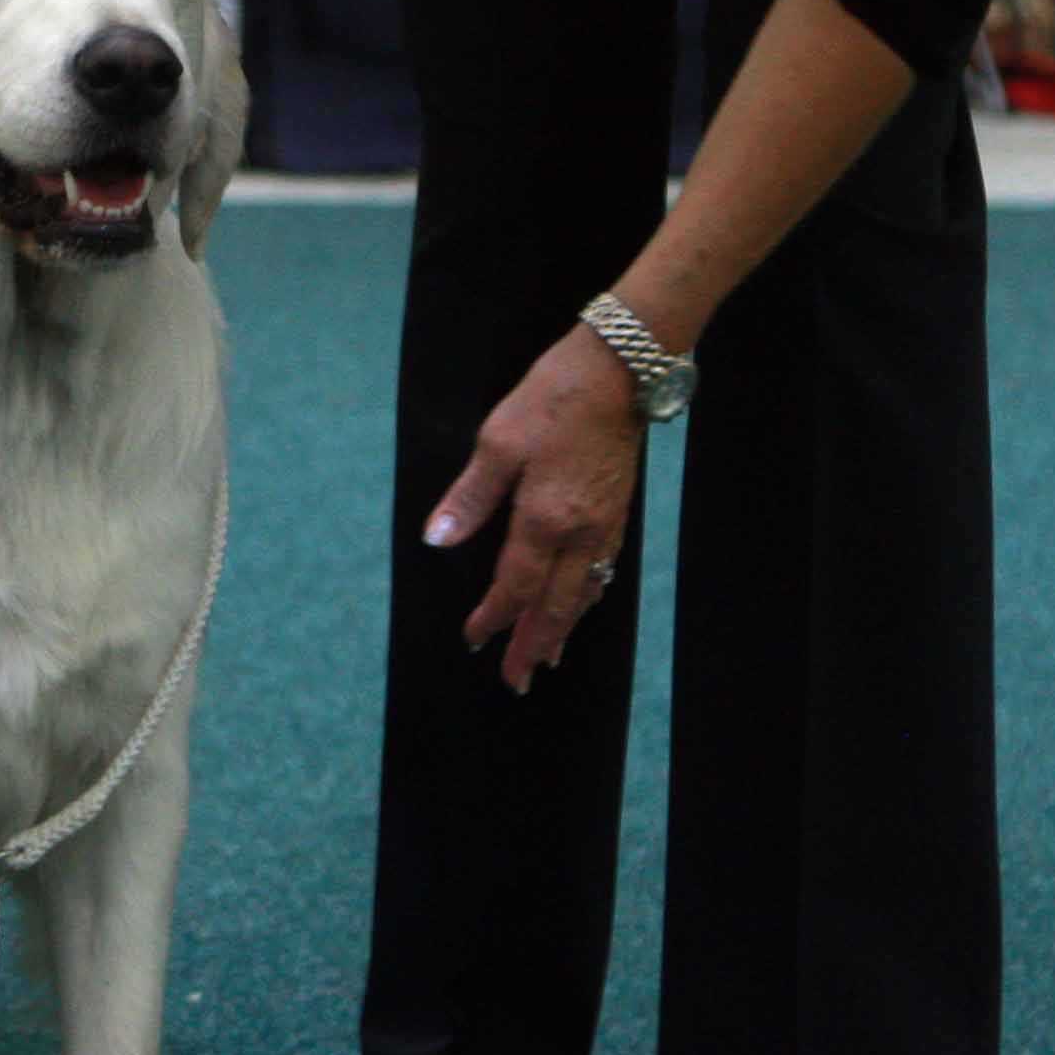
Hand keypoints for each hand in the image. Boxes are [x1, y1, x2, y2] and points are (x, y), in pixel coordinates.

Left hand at [421, 323, 644, 690]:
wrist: (618, 372)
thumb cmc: (552, 400)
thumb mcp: (497, 443)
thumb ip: (469, 497)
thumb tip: (437, 538)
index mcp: (545, 520)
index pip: (514, 586)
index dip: (494, 618)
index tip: (474, 641)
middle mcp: (580, 533)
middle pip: (555, 606)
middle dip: (533, 646)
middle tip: (518, 682)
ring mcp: (605, 525)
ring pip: (582, 594)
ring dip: (562, 629)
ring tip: (547, 658)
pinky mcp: (617, 512)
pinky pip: (601, 572)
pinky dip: (586, 599)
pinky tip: (580, 604)